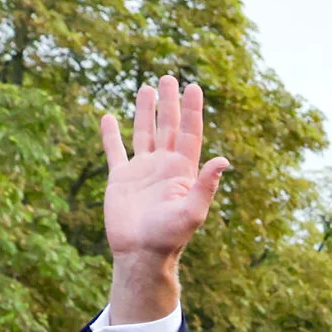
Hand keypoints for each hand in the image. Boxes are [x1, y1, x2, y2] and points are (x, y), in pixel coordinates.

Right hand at [100, 76, 229, 267]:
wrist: (141, 253)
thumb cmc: (170, 237)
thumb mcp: (193, 211)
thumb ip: (206, 185)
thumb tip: (224, 160)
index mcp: (183, 171)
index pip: (190, 133)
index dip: (193, 110)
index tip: (194, 87)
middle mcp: (164, 167)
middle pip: (168, 127)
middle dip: (170, 103)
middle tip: (169, 77)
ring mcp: (142, 171)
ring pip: (144, 133)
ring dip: (145, 111)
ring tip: (147, 88)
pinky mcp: (120, 178)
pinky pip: (114, 151)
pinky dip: (110, 135)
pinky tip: (107, 117)